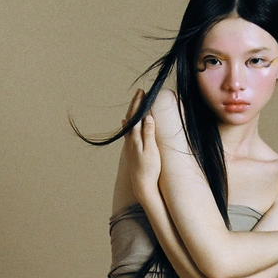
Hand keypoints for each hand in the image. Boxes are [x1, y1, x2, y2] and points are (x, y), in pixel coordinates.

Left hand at [123, 89, 160, 203]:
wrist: (142, 186)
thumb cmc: (149, 169)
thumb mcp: (152, 150)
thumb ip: (149, 133)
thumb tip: (148, 117)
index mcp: (135, 138)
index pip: (136, 115)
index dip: (139, 103)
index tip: (142, 92)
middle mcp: (130, 140)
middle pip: (131, 118)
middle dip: (135, 104)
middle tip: (139, 93)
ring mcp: (129, 146)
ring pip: (128, 124)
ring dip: (131, 112)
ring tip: (134, 104)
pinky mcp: (131, 151)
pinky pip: (128, 132)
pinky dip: (128, 124)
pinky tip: (126, 123)